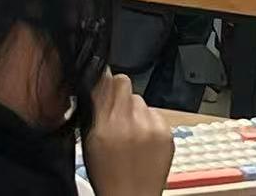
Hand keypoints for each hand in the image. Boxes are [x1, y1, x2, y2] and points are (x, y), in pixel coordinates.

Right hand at [81, 72, 173, 195]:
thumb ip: (94, 109)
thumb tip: (98, 78)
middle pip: (124, 82)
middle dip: (119, 94)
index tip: (102, 85)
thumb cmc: (107, 175)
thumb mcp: (89, 141)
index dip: (103, 81)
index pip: (105, 80)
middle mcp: (129, 123)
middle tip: (116, 113)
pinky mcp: (166, 133)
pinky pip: (155, 113)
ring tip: (130, 132)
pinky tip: (143, 140)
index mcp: (104, 125)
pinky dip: (149, 122)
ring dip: (134, 110)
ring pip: (140, 99)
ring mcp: (150, 127)